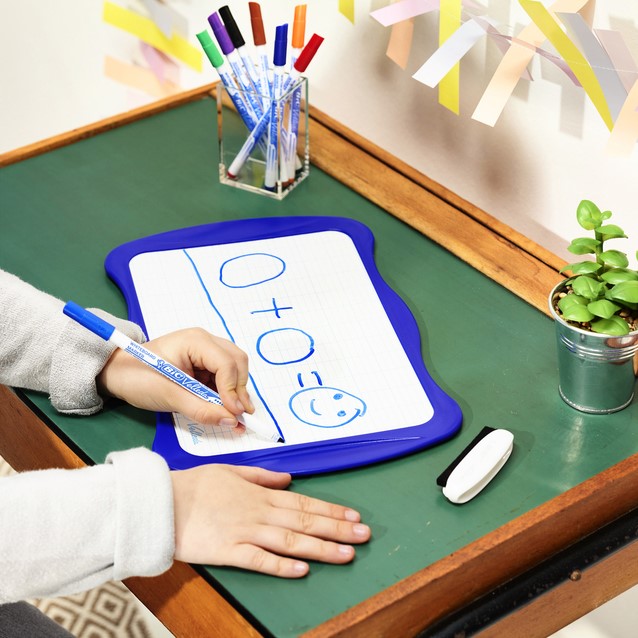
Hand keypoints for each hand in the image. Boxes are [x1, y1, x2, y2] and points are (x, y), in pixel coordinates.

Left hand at [97, 328, 253, 427]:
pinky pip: (224, 377)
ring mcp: (206, 351)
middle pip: (237, 361)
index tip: (235, 414)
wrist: (116, 374)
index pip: (226, 363)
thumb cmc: (137, 377)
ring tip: (235, 415)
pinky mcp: (203, 364)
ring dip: (236, 392)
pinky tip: (225, 408)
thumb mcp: (169, 396)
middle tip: (240, 416)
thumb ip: (201, 409)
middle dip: (240, 389)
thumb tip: (231, 421)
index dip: (233, 390)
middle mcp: (206, 341)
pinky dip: (227, 393)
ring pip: (234, 368)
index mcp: (195, 341)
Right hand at [170, 464, 370, 577]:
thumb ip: (262, 476)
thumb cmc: (195, 485)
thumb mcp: (231, 471)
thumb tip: (288, 479)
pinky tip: (302, 570)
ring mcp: (245, 532)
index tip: (354, 517)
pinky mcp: (228, 552)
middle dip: (337, 529)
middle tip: (364, 536)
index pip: (304, 503)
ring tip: (346, 554)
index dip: (331, 511)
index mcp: (260, 494)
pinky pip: (259, 560)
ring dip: (321, 548)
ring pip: (290, 541)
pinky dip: (282, 566)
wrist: (161, 501)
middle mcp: (259, 512)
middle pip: (304, 521)